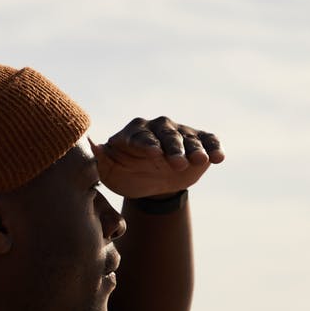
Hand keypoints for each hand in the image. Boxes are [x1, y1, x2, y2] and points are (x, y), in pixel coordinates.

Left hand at [93, 117, 223, 199]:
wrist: (151, 182)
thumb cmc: (126, 174)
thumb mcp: (109, 171)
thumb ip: (100, 158)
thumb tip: (90, 143)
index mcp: (134, 132)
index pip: (140, 136)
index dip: (146, 144)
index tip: (153, 154)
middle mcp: (158, 128)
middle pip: (166, 135)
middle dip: (173, 148)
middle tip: (178, 164)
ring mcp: (179, 133)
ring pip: (188, 138)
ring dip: (195, 149)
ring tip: (200, 161)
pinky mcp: (198, 141)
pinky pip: (208, 140)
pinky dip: (214, 147)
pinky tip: (219, 158)